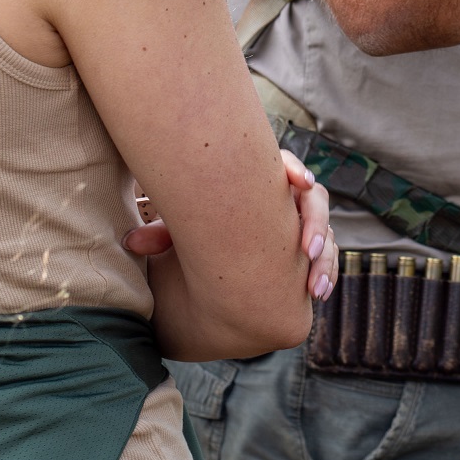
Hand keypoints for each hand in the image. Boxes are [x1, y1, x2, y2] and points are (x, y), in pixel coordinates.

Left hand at [126, 151, 337, 301]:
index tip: (299, 183)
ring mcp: (301, 222)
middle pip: (315, 200)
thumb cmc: (198, 222)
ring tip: (313, 286)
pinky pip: (326, 256)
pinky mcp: (307, 247)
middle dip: (314, 223)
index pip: (286, 166)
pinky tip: (317, 292)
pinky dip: (325, 271)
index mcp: (261, 180)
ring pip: (326, 233)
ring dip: (324, 258)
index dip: (295, 171)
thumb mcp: (180, 226)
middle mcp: (288, 198)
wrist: (213, 239)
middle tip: (304, 250)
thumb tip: (132, 241)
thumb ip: (165, 232)